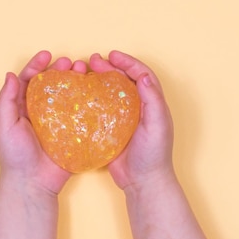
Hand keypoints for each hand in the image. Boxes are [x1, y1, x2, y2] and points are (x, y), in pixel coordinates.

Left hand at [0, 51, 86, 195]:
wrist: (32, 183)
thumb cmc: (15, 156)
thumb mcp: (5, 126)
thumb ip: (6, 101)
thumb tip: (10, 75)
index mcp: (24, 107)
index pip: (31, 80)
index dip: (38, 65)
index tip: (47, 55)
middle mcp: (42, 112)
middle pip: (52, 85)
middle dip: (61, 70)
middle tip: (71, 63)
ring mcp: (59, 122)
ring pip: (68, 96)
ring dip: (76, 82)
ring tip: (85, 72)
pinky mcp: (72, 133)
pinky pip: (81, 115)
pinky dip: (87, 103)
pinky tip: (94, 93)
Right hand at [89, 50, 175, 189]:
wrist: (143, 182)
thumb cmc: (154, 155)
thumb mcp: (157, 125)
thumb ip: (152, 101)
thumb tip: (144, 76)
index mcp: (151, 104)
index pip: (142, 75)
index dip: (128, 62)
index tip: (113, 55)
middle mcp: (138, 108)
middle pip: (124, 80)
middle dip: (110, 67)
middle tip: (94, 60)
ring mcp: (123, 119)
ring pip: (111, 92)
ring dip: (99, 80)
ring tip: (85, 72)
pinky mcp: (111, 130)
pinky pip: (100, 110)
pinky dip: (92, 100)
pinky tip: (80, 95)